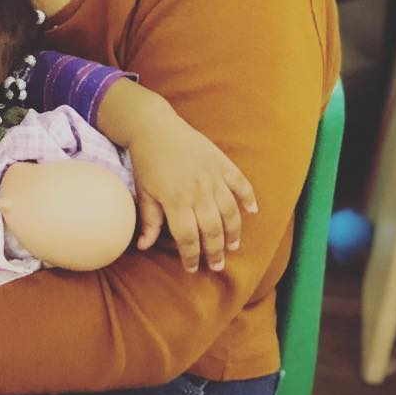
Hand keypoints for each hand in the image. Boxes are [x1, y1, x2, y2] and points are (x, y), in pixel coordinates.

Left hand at [128, 116, 256, 273]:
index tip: (191, 268)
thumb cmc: (146, 161)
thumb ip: (149, 221)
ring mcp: (212, 176)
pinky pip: (241, 183)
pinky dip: (248, 197)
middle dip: (215, 251)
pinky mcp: (221, 163)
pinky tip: (253, 211)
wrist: (154, 126)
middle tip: (216, 265)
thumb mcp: (143, 192)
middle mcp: (198, 191)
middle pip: (212, 229)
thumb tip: (142, 246)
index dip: (191, 256)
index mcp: (175, 200)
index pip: (188, 237)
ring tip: (232, 246)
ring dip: (233, 232)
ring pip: (230, 212)